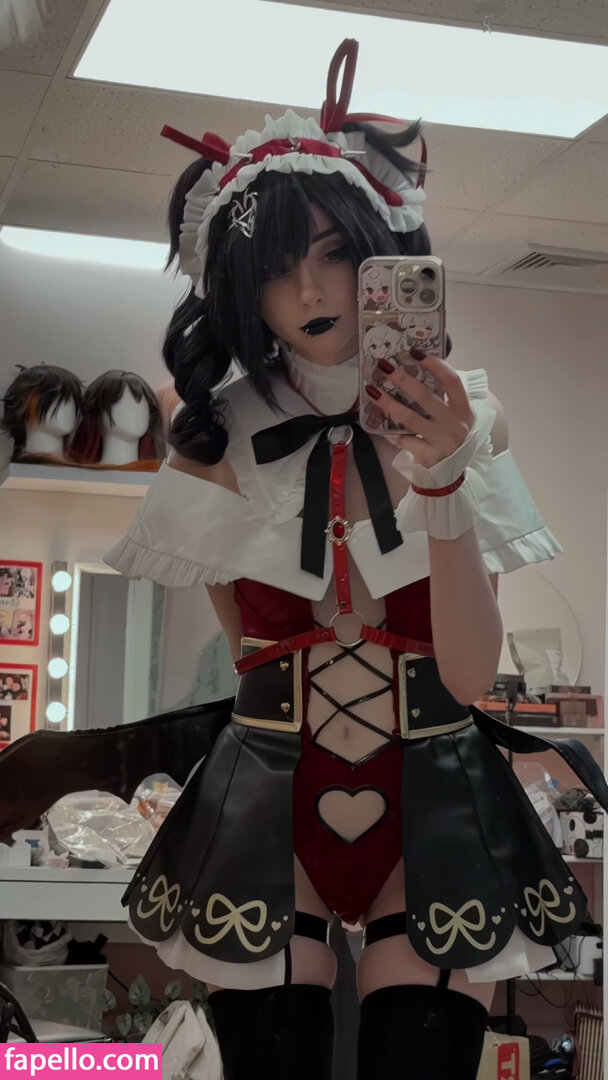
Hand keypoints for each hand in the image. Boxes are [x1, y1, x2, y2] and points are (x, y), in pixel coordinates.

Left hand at [365, 354, 474, 468]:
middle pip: (426, 396)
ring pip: (411, 418)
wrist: (451, 474)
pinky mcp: (429, 456)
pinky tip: (383, 429)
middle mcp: (456, 424)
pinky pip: (405, 440)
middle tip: (385, 367)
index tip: (415, 353)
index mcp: (464, 410)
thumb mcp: (455, 417)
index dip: (434, 365)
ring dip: (389, 403)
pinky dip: (393, 434)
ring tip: (373, 391)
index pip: (452, 381)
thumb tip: (415, 370)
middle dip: (403, 379)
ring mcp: (443, 441)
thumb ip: (442, 397)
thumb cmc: (449, 437)